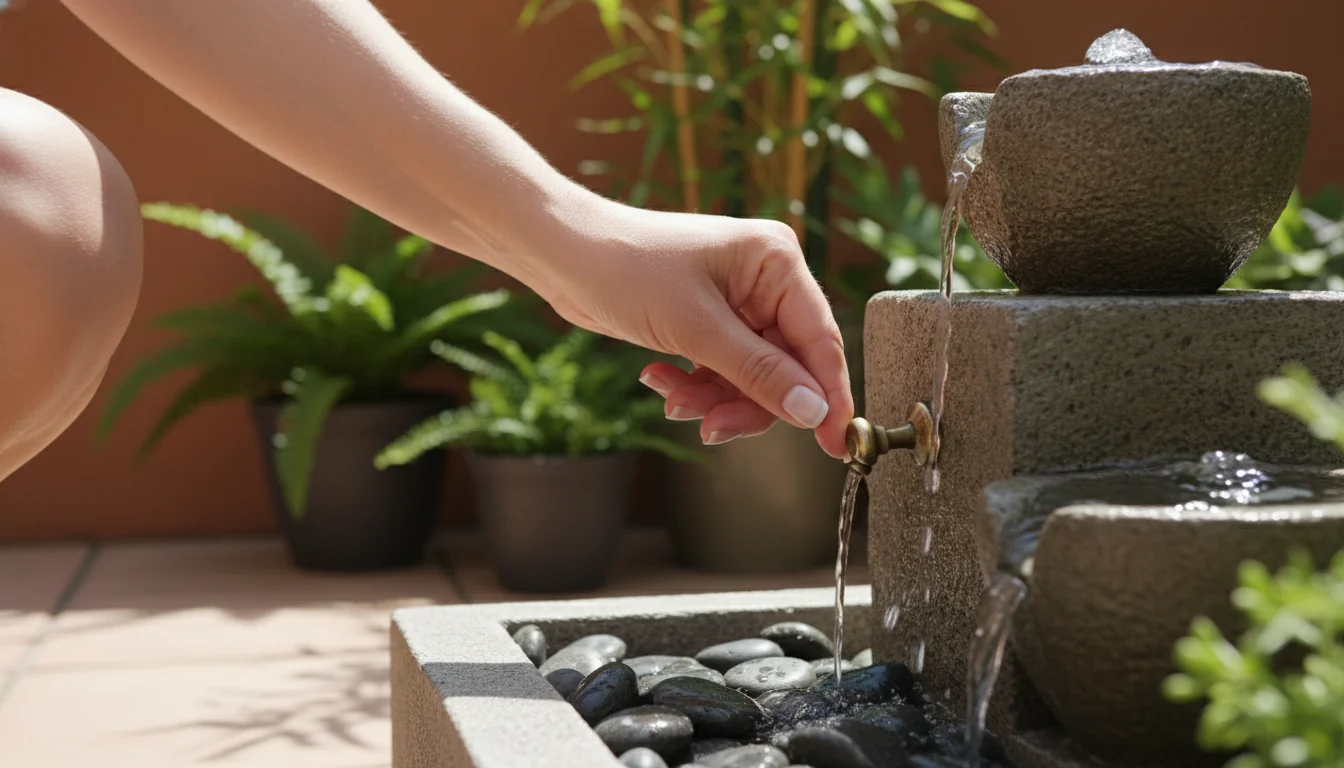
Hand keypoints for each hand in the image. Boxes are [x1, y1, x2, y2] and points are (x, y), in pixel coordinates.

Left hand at [530, 194, 853, 458]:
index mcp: (777, 261)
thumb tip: (814, 412)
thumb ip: (759, 373)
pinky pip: (722, 371)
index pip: (820, 340)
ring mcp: (737, 302)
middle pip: (786, 367)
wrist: (561, 252)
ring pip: (751, 377)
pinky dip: (695, 386)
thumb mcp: (696, 329)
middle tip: (713, 429)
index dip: (828, 397)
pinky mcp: (708, 322)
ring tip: (674, 402)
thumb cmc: (626, 268)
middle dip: (748, 402)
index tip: (836, 446)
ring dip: (715, 399)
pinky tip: (660, 381)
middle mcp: (765, 280)